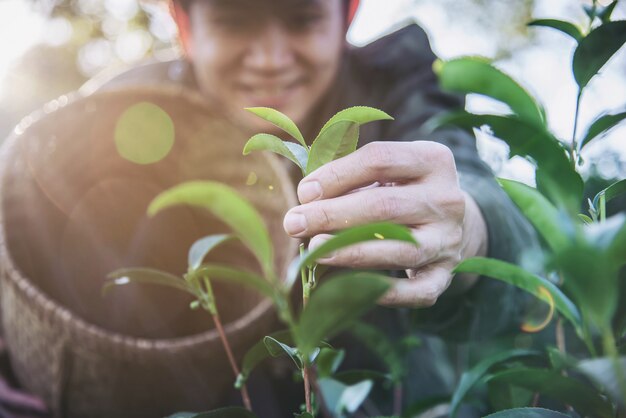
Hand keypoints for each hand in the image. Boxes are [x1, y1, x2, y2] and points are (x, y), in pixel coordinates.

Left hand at [282, 141, 487, 306]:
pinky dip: (384, 292)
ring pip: (399, 249)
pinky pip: (416, 291)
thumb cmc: (402, 190)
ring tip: (313, 250)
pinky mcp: (446, 274)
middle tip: (294, 222)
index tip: (304, 191)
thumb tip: (307, 198)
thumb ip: (350, 178)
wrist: (451, 223)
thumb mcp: (386, 172)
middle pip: (384, 205)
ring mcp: (449, 239)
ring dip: (350, 251)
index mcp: (433, 159)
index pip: (380, 159)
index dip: (337, 175)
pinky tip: (350, 288)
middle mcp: (447, 199)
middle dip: (332, 215)